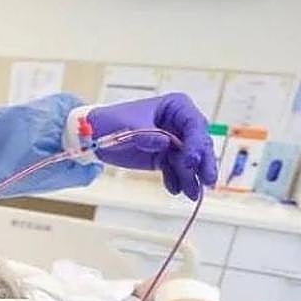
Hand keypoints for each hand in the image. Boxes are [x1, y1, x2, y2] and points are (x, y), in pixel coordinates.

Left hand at [87, 93, 217, 198]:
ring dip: (191, 176)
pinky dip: (176, 180)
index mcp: (176, 107)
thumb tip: (166, 143)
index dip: (196, 143)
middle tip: (206, 181)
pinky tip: (175, 189)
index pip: (194, 124)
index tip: (192, 161)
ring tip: (191, 193)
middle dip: (203, 163)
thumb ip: (148, 135)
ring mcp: (174, 141)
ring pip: (190, 160)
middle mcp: (180, 123)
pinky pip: (176, 170)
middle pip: (199, 144)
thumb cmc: (112, 121)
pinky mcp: (165, 157)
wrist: (94, 135)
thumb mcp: (129, 126)